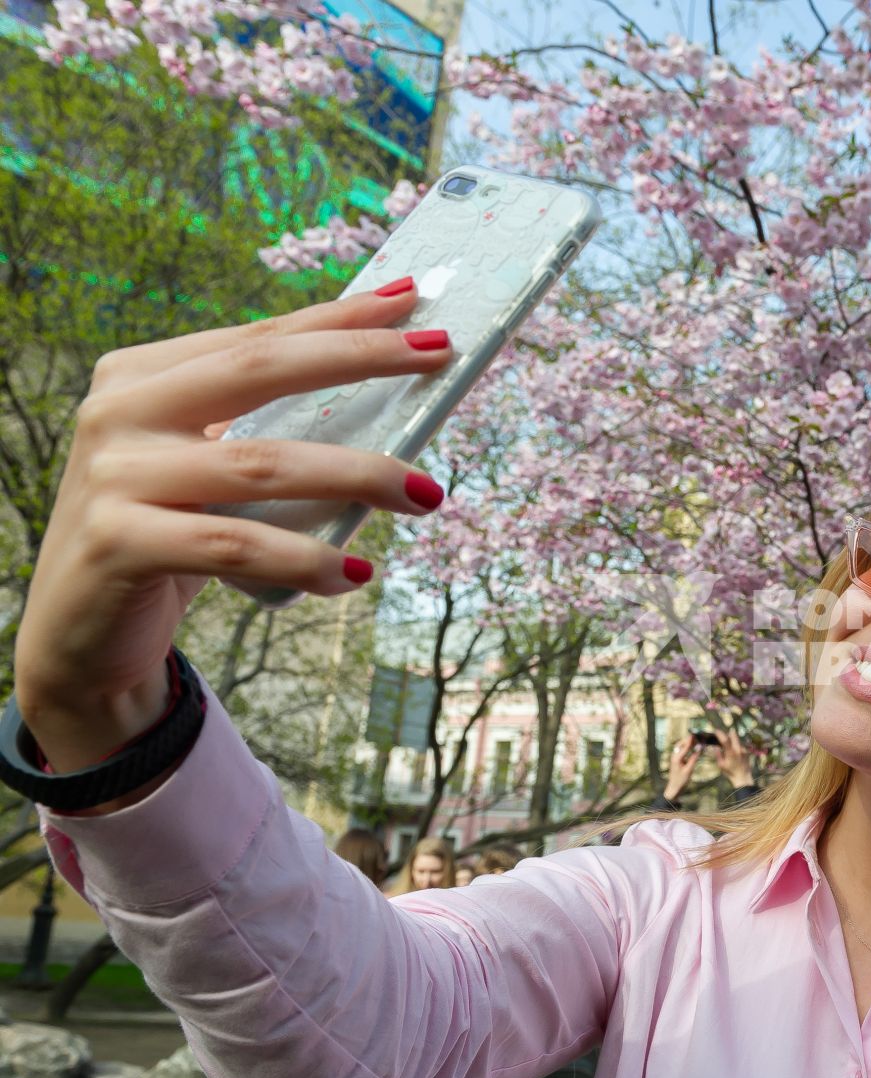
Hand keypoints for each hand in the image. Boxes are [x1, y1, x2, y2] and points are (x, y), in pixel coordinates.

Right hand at [14, 287, 450, 787]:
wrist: (78, 633)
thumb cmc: (168, 539)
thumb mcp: (209, 473)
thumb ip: (264, 431)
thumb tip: (386, 396)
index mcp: (139, 377)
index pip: (257, 337)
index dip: (337, 317)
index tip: (411, 300)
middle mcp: (118, 413)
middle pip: (260, 368)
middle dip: (359, 358)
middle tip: (440, 357)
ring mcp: (113, 476)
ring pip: (262, 463)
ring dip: (359, 474)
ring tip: (427, 493)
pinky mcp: (118, 542)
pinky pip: (235, 545)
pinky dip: (305, 558)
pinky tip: (354, 572)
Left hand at [663, 735, 701, 800]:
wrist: (674, 788)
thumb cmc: (681, 781)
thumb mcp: (689, 769)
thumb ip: (694, 758)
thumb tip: (700, 748)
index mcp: (677, 758)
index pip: (686, 746)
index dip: (692, 739)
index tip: (697, 734)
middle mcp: (674, 756)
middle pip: (682, 743)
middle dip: (689, 739)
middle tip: (698, 735)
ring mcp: (675, 757)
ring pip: (681, 746)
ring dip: (688, 742)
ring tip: (697, 740)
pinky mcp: (677, 760)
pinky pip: (682, 750)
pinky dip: (688, 747)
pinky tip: (693, 748)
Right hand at [714, 728, 754, 787]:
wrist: (743, 777)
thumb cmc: (730, 772)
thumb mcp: (721, 765)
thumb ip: (718, 755)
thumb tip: (715, 747)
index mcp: (731, 753)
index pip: (725, 739)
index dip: (720, 733)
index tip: (716, 731)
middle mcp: (738, 749)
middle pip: (733, 735)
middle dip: (727, 732)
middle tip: (722, 733)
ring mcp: (743, 750)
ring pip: (737, 739)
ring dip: (732, 738)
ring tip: (726, 743)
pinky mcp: (746, 751)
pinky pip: (740, 744)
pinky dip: (735, 744)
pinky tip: (733, 751)